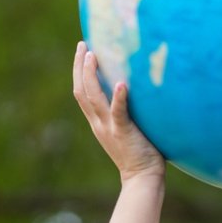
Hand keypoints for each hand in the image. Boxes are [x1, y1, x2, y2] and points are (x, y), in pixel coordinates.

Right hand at [72, 42, 165, 182]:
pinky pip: (118, 113)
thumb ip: (124, 112)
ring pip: (93, 98)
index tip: (83, 51)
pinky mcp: (124, 133)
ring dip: (91, 75)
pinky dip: (119, 98)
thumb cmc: (141, 153)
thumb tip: (134, 89)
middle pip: (81, 91)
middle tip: (83, 44)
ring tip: (93, 55)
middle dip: (80, 66)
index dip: (79, 72)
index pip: (82, 93)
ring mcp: (109, 128)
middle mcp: (99, 123)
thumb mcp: (126, 129)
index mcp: (98, 122)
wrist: (142, 178)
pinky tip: (121, 84)